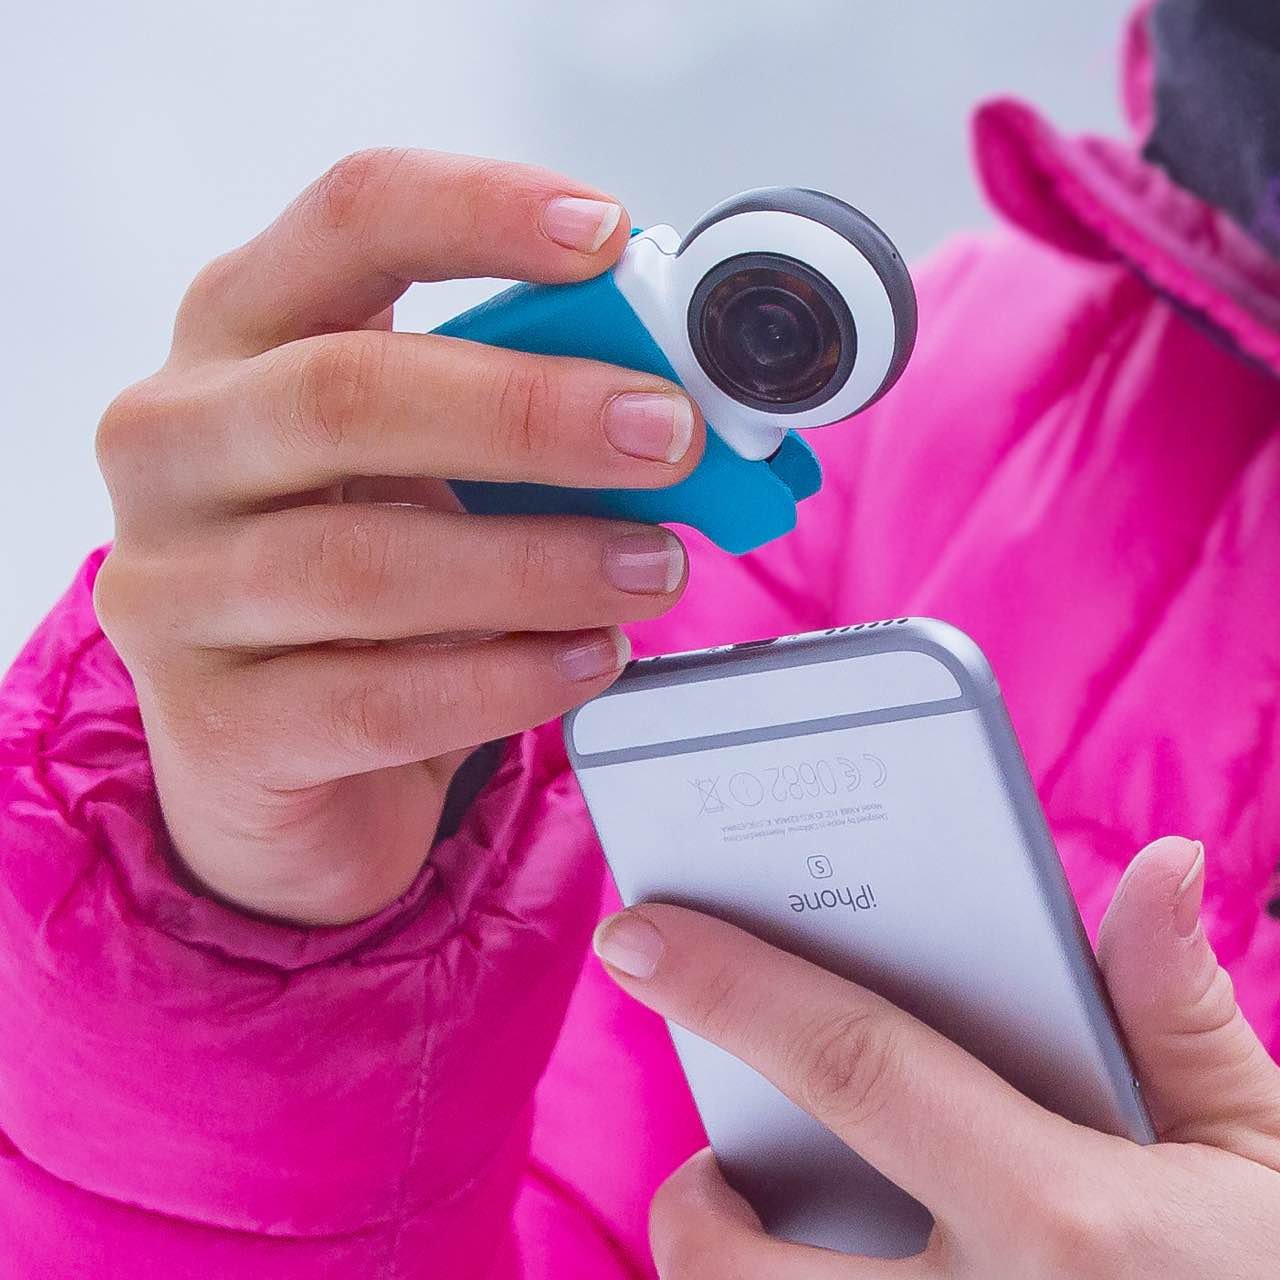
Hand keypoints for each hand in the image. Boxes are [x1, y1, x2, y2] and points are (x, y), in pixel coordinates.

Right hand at [93, 149, 703, 923]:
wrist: (263, 756)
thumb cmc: (354, 581)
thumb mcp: (421, 467)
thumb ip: (513, 426)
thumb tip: (663, 408)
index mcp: (240, 337)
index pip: (346, 222)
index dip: (480, 213)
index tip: (604, 235)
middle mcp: (178, 444)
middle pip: (345, 392)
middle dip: (530, 411)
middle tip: (667, 437)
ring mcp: (173, 588)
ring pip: (364, 563)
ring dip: (541, 565)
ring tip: (651, 570)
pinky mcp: (212, 724)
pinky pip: (375, 701)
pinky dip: (503, 680)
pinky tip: (583, 660)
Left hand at [593, 836, 1279, 1276]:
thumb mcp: (1265, 1163)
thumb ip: (1182, 1017)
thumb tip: (1159, 867)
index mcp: (1062, 1223)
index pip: (851, 1065)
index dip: (731, 985)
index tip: (637, 936)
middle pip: (739, 1269)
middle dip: (693, 1209)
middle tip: (721, 1174)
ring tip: (784, 1246)